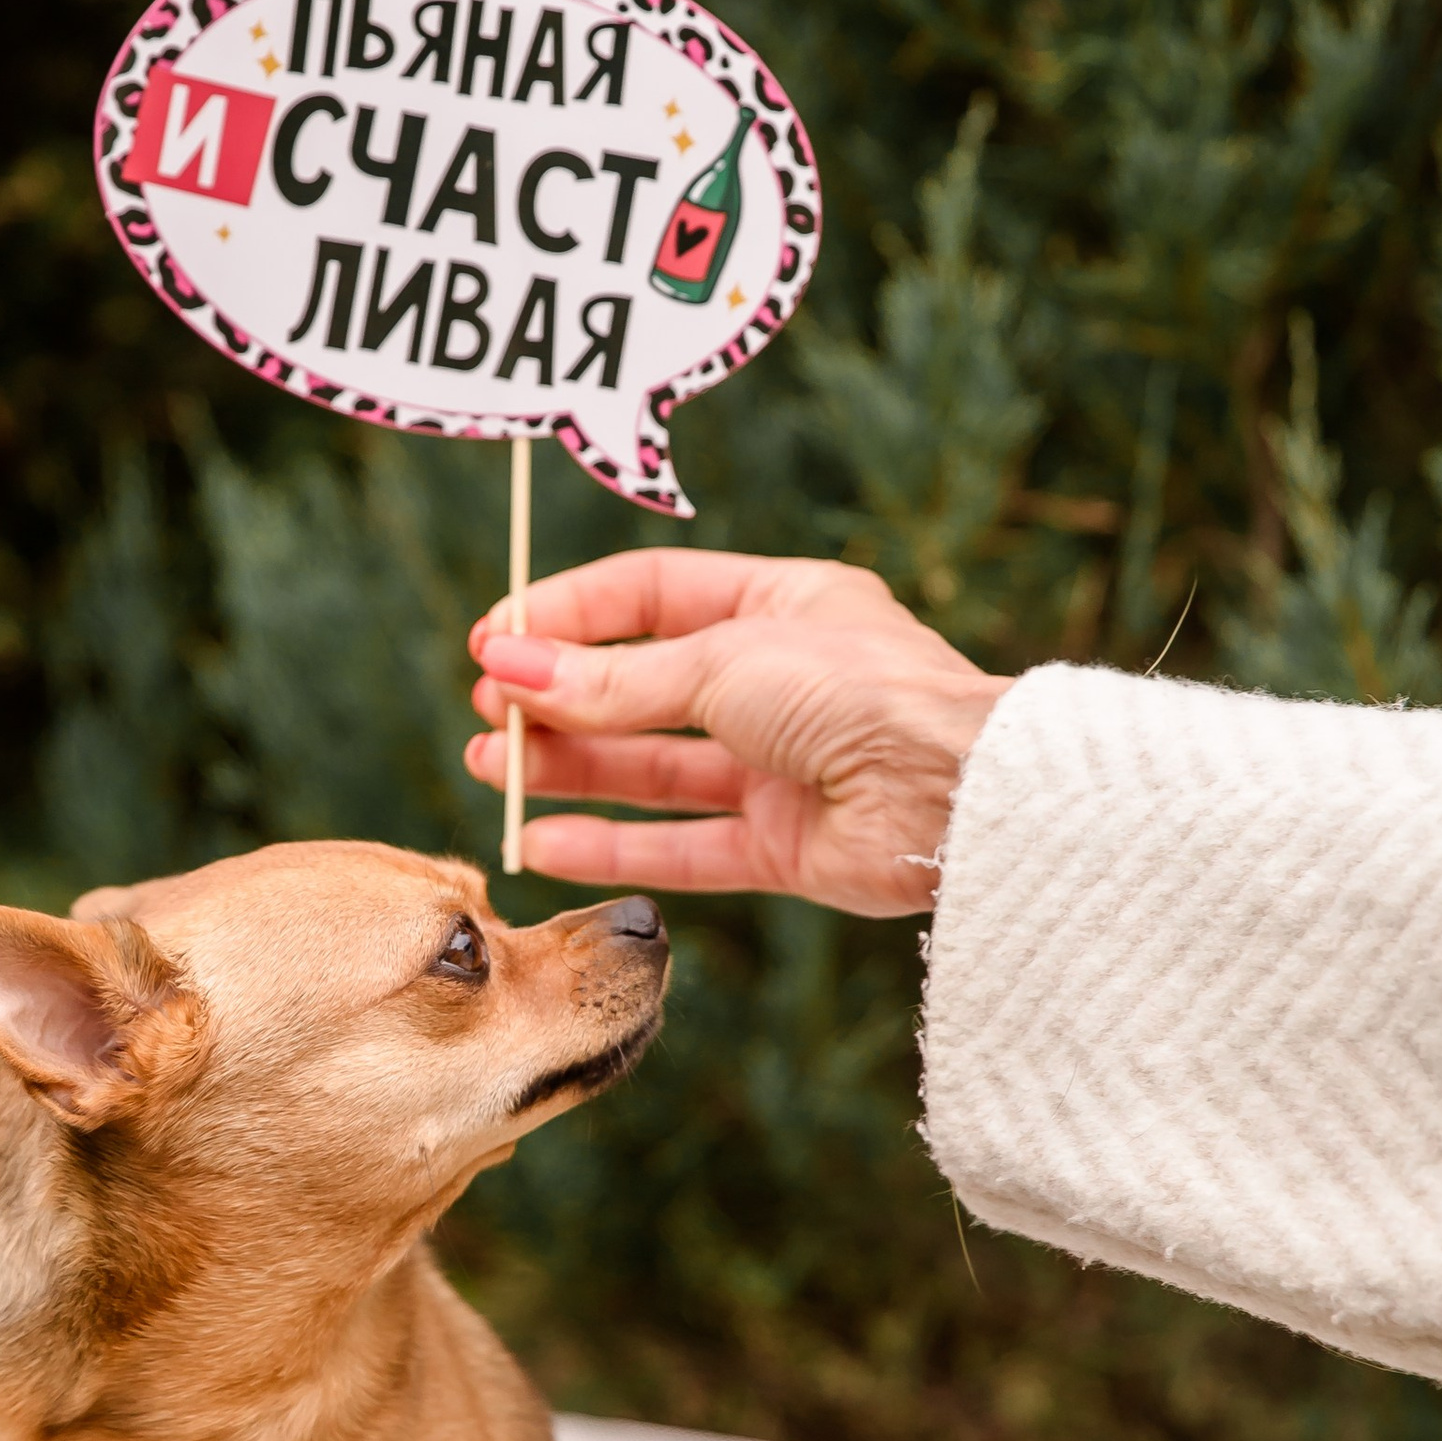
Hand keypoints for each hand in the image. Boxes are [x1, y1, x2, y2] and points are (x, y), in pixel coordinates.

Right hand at [465, 551, 1002, 918]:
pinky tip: (542, 842)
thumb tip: (510, 668)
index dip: (568, 615)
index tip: (494, 640)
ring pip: (656, 767)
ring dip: (572, 768)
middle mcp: (781, 683)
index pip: (651, 595)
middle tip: (488, 713)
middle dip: (561, 700)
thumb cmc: (857, 693)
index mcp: (782, 604)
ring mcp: (782, 766)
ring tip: (491, 769)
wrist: (953, 792)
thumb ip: (612, 681)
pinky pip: (683, 845)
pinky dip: (613, 845)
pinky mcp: (786, 845)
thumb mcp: (720, 663)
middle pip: (644, 687)